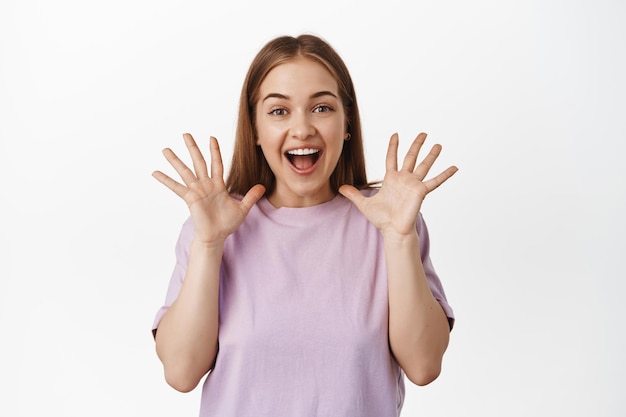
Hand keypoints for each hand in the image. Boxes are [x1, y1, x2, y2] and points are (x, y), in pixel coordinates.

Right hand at [152, 133, 265, 245]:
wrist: (216, 236)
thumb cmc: (227, 224)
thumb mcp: (243, 208)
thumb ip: (251, 196)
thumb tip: (263, 187)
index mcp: (218, 185)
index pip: (216, 163)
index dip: (214, 151)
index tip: (211, 137)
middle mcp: (205, 185)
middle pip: (199, 162)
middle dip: (193, 148)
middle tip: (186, 134)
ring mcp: (196, 191)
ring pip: (185, 171)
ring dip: (175, 160)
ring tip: (165, 149)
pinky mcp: (189, 198)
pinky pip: (176, 187)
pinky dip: (166, 180)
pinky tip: (155, 172)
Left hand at [339, 133, 456, 238]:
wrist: (392, 230)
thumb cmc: (381, 219)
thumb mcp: (363, 204)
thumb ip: (353, 194)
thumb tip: (340, 188)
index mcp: (392, 179)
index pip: (392, 158)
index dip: (393, 146)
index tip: (396, 135)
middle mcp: (404, 179)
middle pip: (411, 157)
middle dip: (416, 145)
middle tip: (423, 133)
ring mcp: (414, 184)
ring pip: (424, 166)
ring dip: (431, 155)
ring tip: (438, 144)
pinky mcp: (421, 192)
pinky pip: (435, 181)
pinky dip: (445, 174)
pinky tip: (455, 167)